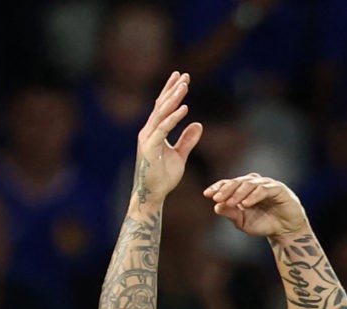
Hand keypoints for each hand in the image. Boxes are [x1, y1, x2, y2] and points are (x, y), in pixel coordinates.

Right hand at [131, 72, 202, 206]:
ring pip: (162, 113)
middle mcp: (148, 131)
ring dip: (174, 98)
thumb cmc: (162, 178)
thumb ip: (187, 140)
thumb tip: (198, 124)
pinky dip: (174, 117)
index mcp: (154, 132)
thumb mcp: (180, 156)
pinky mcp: (150, 147)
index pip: (162, 107)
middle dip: (173, 89)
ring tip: (184, 85)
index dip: (171, 91)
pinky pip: (164, 128)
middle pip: (161, 105)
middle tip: (184, 74)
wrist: (152, 195)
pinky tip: (184, 108)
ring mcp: (148, 138)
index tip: (181, 78)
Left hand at [204, 173, 308, 242]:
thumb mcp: (243, 222)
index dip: (218, 187)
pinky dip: (254, 196)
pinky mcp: (278, 188)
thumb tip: (216, 207)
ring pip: (249, 184)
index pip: (229, 184)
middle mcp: (254, 183)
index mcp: (244, 189)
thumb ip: (231, 214)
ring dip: (238, 193)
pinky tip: (246, 203)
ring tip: (230, 202)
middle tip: (216, 197)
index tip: (206, 194)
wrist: (285, 231)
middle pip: (237, 181)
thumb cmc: (264, 224)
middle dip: (226, 189)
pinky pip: (264, 189)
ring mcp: (266, 184)